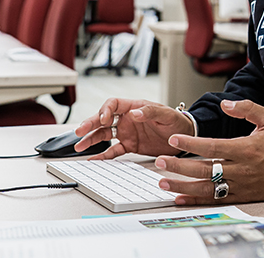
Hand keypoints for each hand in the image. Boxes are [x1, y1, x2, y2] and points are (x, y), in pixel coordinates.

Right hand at [74, 98, 193, 158]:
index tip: (104, 119)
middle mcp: (127, 119)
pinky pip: (113, 150)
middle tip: (79, 131)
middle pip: (103, 119)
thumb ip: (150, 112)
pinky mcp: (130, 145)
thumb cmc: (176, 121)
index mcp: (135, 107)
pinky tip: (93, 159)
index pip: (113, 104)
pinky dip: (103, 155)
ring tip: (79, 146)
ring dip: (91, 139)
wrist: (184, 137)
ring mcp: (127, 132)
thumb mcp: (166, 114)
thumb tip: (133, 113)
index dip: (105, 110)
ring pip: (104, 134)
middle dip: (90, 124)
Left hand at [154, 99, 263, 204]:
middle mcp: (240, 169)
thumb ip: (247, 109)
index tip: (174, 140)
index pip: (212, 146)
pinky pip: (215, 200)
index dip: (191, 144)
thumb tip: (226, 105)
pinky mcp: (241, 197)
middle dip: (178, 166)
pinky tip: (180, 198)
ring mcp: (239, 185)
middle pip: (204, 169)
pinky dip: (196, 200)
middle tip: (159, 162)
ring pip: (206, 188)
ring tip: (163, 182)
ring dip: (182, 186)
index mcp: (245, 149)